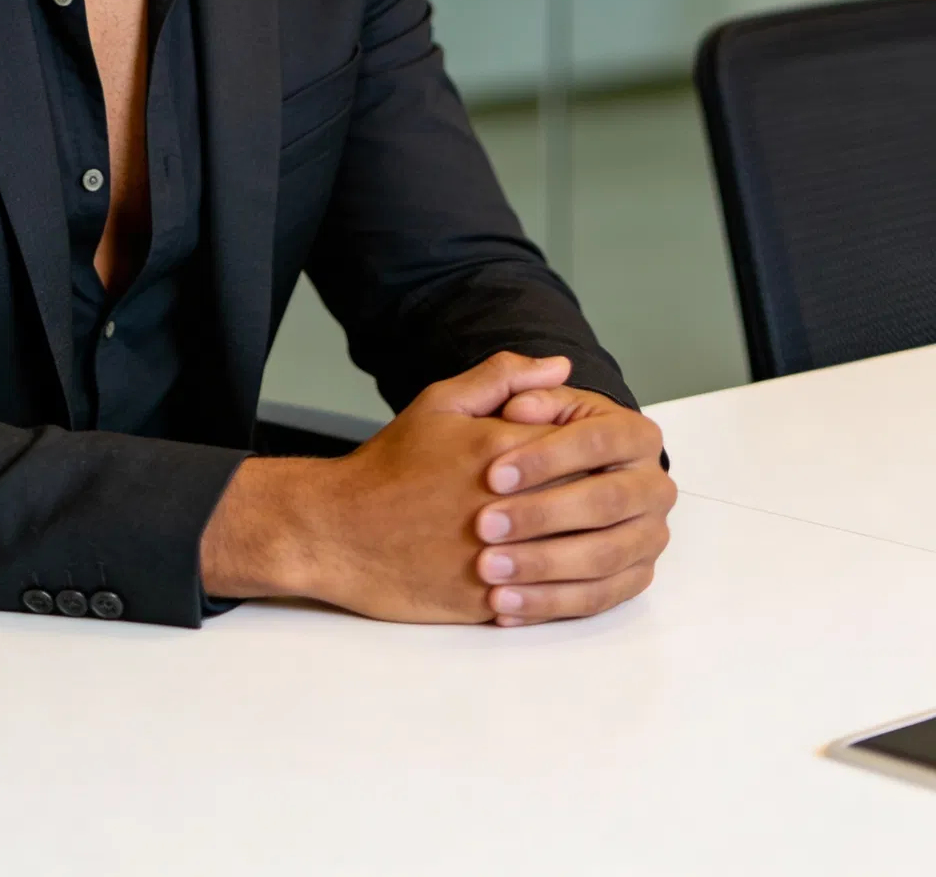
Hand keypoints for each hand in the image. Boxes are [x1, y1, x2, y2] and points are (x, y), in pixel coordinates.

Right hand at [204, 350, 583, 620]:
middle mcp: (508, 505)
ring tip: (608, 540)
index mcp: (501, 450)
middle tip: (627, 499)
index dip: (607, 451)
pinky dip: (570, 591)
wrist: (340, 531)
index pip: (587, 447)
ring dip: (600, 548)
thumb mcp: (440, 402)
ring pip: (581, 558)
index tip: (615, 455)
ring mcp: (500, 557)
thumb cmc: (391, 466)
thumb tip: (559, 366)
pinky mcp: (489, 600)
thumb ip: (503, 376)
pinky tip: (578, 579)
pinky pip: (552, 601)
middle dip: (613, 500)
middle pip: (593, 502)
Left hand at [472, 385, 674, 627]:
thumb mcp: (508, 404)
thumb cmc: (516, 442)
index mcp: (633, 433)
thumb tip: (538, 383)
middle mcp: (653, 485)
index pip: (596, 441)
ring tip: (488, 569)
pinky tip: (503, 604)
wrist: (533, 489)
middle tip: (484, 525)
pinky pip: (596, 599)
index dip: (545, 457)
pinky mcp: (633, 579)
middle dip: (541, 515)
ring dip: (542, 567)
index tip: (491, 474)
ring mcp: (649, 536)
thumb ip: (514, 382)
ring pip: (602, 558)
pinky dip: (548, 604)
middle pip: (606, 503)